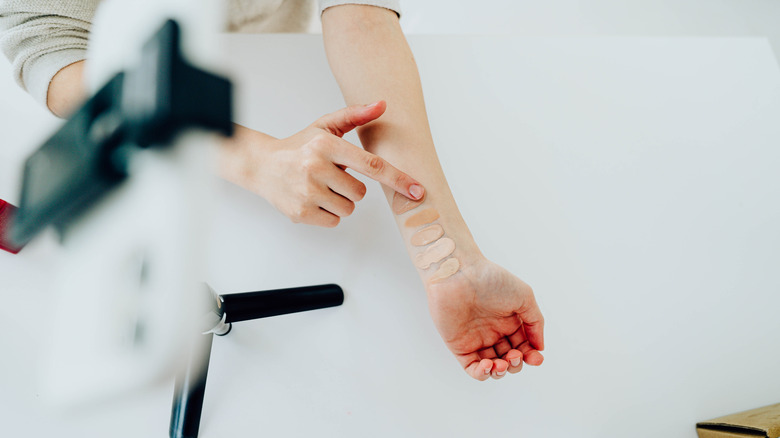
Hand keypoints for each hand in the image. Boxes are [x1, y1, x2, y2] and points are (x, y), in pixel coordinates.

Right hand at [223, 101, 423, 226]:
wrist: (262, 165)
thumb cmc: (300, 146)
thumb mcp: (326, 126)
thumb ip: (355, 115)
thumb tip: (383, 104)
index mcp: (327, 144)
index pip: (372, 165)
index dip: (399, 179)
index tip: (418, 191)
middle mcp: (316, 167)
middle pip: (360, 192)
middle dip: (351, 187)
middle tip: (331, 177)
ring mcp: (307, 191)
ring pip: (347, 208)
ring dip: (339, 201)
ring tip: (320, 187)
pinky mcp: (300, 212)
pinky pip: (333, 221)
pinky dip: (327, 214)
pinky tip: (313, 199)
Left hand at [426, 258, 544, 380]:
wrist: (459, 274)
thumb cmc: (491, 280)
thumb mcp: (524, 297)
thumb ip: (535, 322)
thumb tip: (540, 347)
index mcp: (508, 321)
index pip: (523, 346)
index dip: (531, 356)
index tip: (536, 358)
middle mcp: (493, 331)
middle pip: (508, 359)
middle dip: (516, 364)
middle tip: (515, 356)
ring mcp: (475, 339)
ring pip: (492, 367)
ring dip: (500, 372)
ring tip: (502, 364)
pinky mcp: (459, 345)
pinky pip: (471, 367)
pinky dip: (482, 373)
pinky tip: (489, 366)